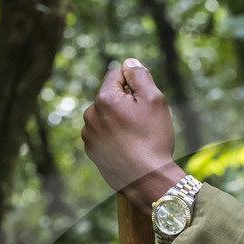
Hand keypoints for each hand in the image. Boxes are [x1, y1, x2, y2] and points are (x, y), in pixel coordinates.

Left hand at [81, 59, 186, 203]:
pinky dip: (114, 137)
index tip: (144, 104)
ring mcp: (89, 135)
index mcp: (104, 99)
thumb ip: (140, 75)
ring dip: (119, 120)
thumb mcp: (155, 100)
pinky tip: (129, 149)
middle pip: (110, 96)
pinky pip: (103, 134)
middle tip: (142, 123)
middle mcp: (90, 115)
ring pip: (106, 116)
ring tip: (135, 138)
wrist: (147, 181)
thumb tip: (128, 62)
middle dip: (125, 104)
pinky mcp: (92, 151)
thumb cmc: (153, 139)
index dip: (134, 85)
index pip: (117, 75)